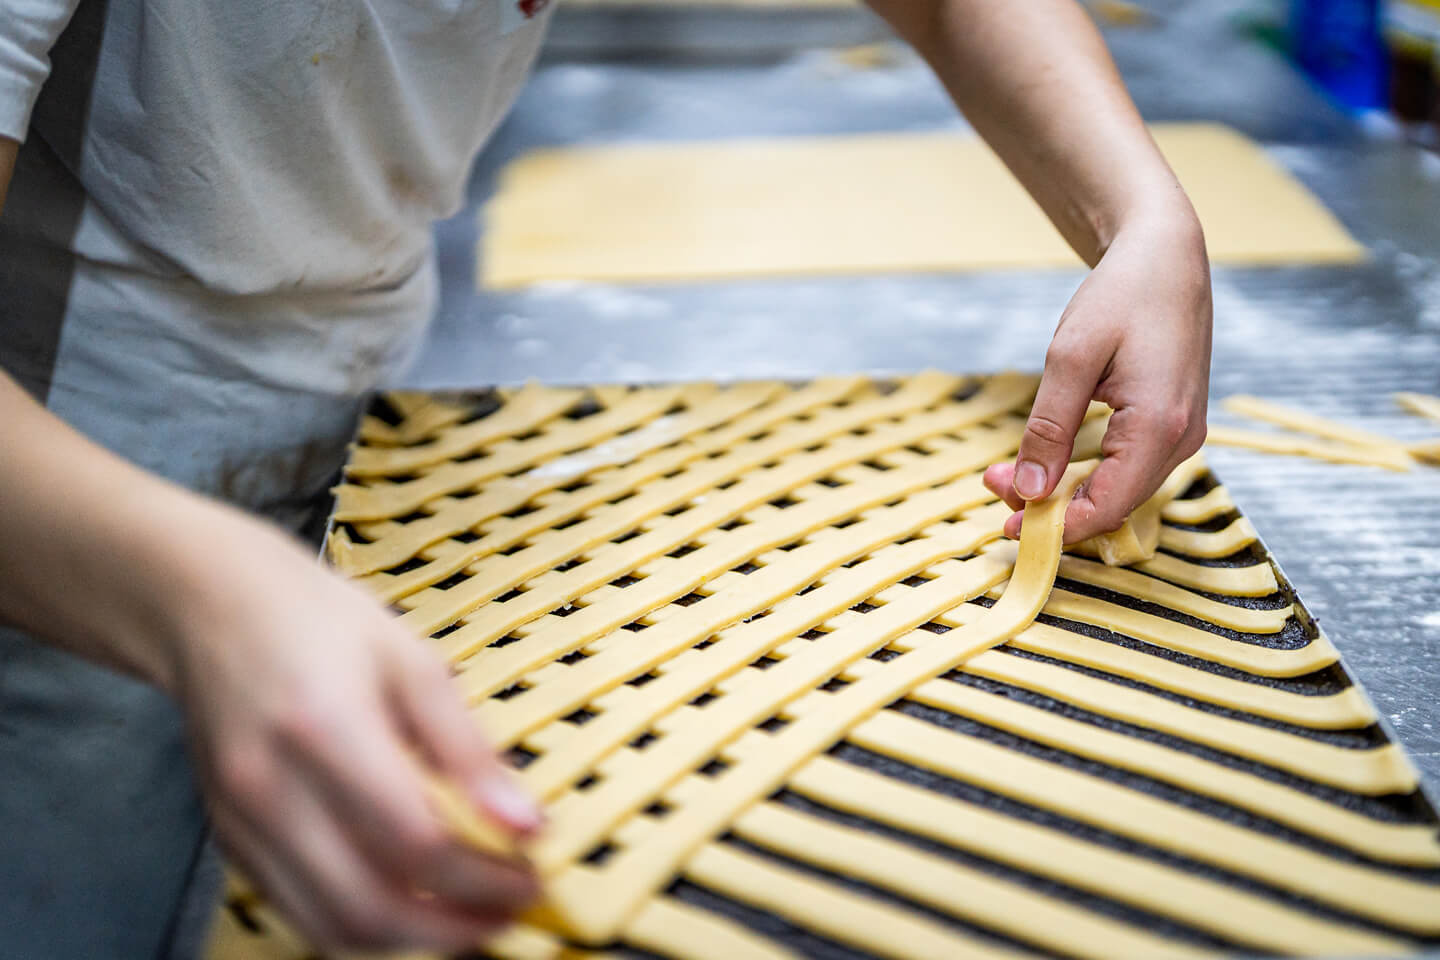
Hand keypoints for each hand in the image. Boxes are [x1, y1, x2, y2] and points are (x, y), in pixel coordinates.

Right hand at [162, 510, 540, 951]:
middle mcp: (273, 787)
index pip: (414, 842)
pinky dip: (361, 922)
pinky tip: (409, 901)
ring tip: (468, 919)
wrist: (210, 605)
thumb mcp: (411, 659)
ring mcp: (242, 821)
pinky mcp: (231, 839)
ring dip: (409, 940)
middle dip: (452, 929)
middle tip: (506, 912)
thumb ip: (468, 747)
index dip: (482, 878)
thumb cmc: (313, 619)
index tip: (529, 877)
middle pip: (369, 904)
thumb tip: (524, 821)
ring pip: (331, 925)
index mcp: (326, 728)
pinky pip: (300, 909)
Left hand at [985, 209, 1211, 541]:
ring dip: (1064, 490)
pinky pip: (1128, 470)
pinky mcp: (1173, 426)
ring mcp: (1183, 435)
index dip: (1055, 528)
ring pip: (1119, 490)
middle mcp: (1183, 439)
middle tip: (992, 482)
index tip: (1005, 527)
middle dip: (1050, 506)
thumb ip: (1049, 429)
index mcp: (1160, 425)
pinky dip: (1085, 473)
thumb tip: (1030, 492)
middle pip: (1112, 504)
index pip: (1106, 507)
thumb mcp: (1069, 358)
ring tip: (1006, 472)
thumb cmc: (1121, 295)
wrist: (1165, 257)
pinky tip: (1046, 461)